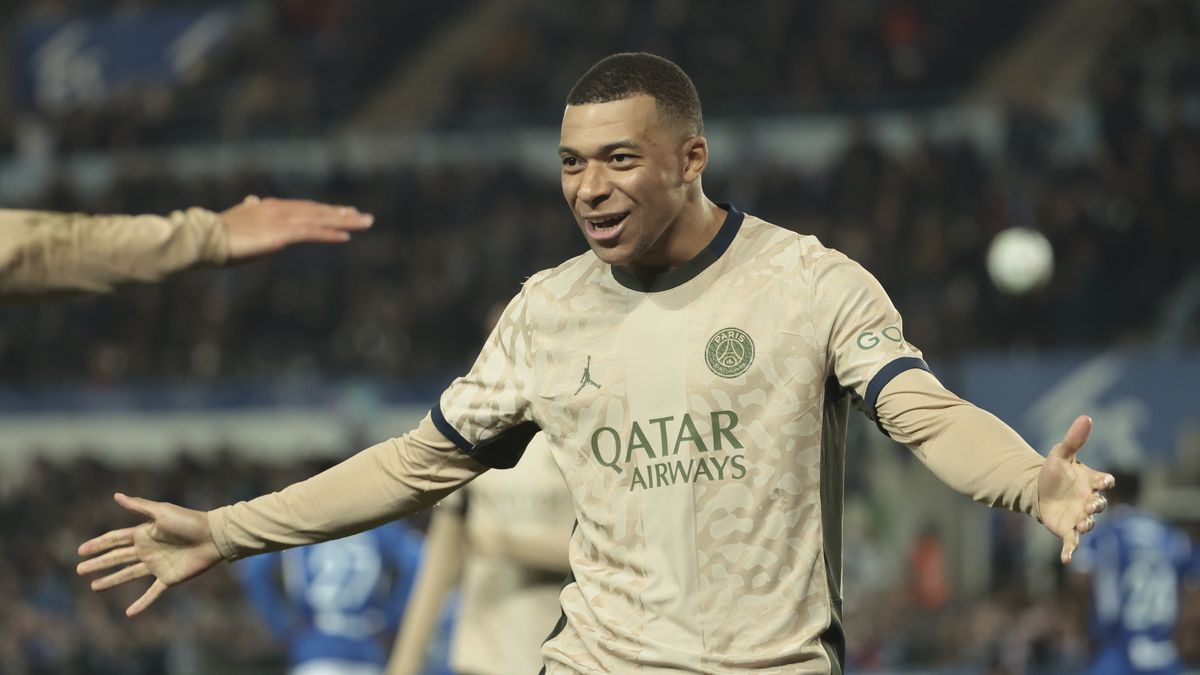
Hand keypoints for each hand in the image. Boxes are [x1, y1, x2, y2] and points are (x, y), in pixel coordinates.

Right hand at [77, 493, 223, 616]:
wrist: (213, 537)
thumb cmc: (189, 521)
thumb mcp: (162, 511)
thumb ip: (139, 506)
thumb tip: (116, 495)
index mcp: (144, 533)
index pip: (115, 540)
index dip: (98, 545)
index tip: (81, 550)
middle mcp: (147, 549)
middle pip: (117, 558)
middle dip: (99, 563)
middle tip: (79, 570)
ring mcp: (156, 565)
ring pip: (128, 575)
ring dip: (111, 581)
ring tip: (94, 586)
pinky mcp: (168, 578)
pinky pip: (152, 593)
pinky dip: (142, 603)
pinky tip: (130, 613)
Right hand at [220, 195, 373, 260]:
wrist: (204, 238)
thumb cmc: (218, 233)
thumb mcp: (238, 217)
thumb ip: (249, 209)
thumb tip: (252, 199)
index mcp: (271, 206)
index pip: (305, 208)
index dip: (326, 210)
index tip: (345, 212)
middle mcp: (280, 209)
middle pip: (318, 211)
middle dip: (343, 214)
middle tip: (366, 217)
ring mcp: (281, 221)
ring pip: (320, 219)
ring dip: (344, 221)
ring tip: (365, 223)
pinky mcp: (280, 235)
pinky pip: (311, 233)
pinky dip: (329, 233)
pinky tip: (346, 236)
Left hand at [1036, 416, 1114, 563]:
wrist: (1038, 488)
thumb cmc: (1054, 471)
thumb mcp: (1061, 454)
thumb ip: (1074, 439)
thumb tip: (1086, 417)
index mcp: (1091, 481)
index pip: (1103, 481)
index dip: (1104, 482)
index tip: (1104, 481)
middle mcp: (1089, 500)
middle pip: (1098, 505)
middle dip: (1096, 506)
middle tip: (1091, 505)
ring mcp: (1079, 516)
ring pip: (1088, 524)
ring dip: (1087, 525)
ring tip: (1083, 525)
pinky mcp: (1067, 529)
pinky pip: (1072, 542)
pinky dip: (1071, 551)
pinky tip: (1067, 559)